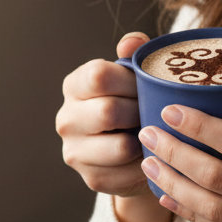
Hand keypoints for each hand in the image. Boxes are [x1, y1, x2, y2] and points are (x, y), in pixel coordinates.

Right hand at [57, 32, 171, 221]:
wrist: (136, 149)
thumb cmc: (137, 101)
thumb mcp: (137, 74)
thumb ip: (135, 54)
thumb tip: (132, 42)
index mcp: (75, 85)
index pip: (99, 75)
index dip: (130, 81)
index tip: (146, 86)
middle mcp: (66, 118)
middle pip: (109, 111)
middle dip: (141, 111)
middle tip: (154, 112)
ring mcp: (74, 151)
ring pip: (121, 146)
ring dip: (146, 140)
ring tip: (153, 133)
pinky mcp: (91, 179)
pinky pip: (129, 173)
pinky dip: (147, 164)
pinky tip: (150, 155)